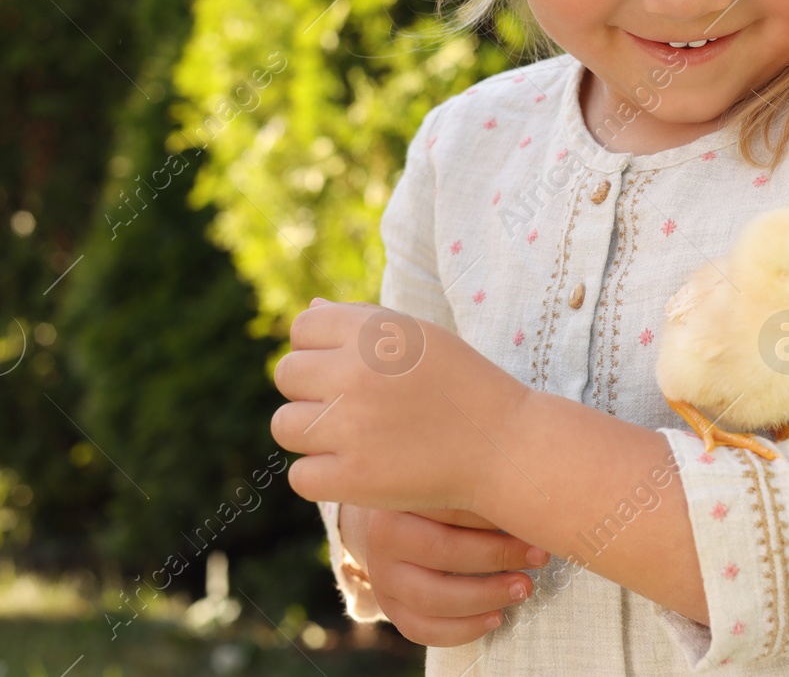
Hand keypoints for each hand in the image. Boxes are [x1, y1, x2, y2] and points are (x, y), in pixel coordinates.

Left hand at [272, 299, 533, 512]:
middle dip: (311, 390)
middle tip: (348, 407)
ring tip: (349, 438)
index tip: (343, 368)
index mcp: (373, 331)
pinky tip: (354, 469)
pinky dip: (322, 477)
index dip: (318, 348)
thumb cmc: (463, 385)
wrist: (504, 446)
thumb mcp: (421, 336)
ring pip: (284, 425)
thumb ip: (363, 321)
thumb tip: (310, 310)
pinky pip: (300, 476)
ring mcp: (350, 427)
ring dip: (310, 434)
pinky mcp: (352, 478)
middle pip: (287, 374)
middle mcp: (355, 373)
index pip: (303, 329)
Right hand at [344, 504, 549, 646]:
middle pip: (442, 551)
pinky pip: (423, 629)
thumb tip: (536, 497)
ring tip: (523, 588)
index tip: (536, 516)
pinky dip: (464, 628)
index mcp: (400, 496)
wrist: (396, 520)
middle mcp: (382, 536)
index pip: (450, 504)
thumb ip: (483, 486)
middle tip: (539, 556)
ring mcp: (382, 576)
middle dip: (498, 556)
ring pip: (431, 597)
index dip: (495, 513)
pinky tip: (497, 617)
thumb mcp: (453, 481)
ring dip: (485, 595)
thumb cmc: (439, 497)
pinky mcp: (390, 607)